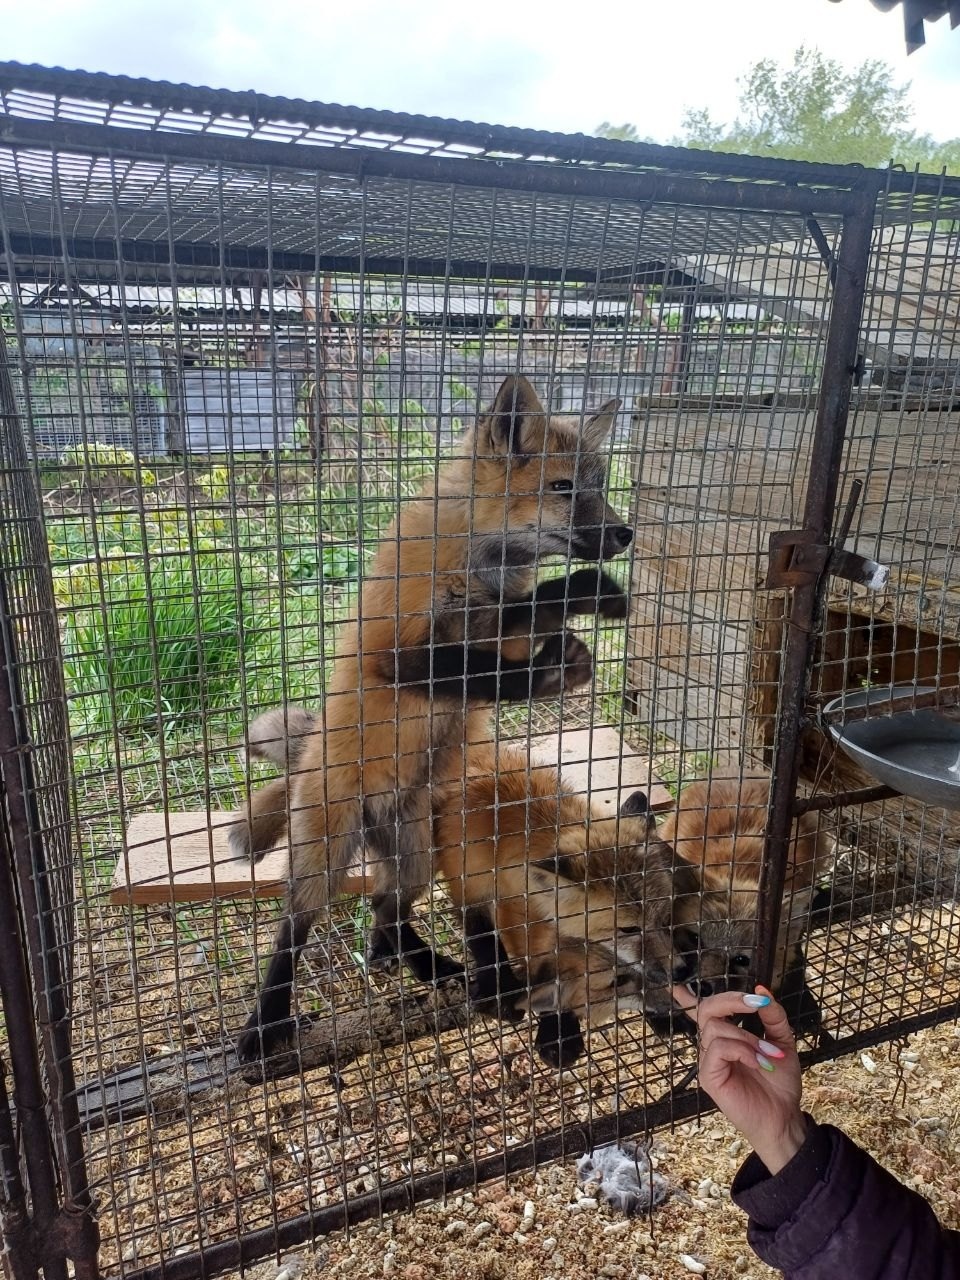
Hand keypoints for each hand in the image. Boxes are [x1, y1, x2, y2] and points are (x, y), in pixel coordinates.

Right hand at [673, 984, 808, 1173]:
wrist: (784, 1116)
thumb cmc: (780, 1082)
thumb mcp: (782, 1041)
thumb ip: (773, 1016)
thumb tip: (762, 990)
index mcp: (727, 1036)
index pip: (702, 1013)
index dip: (686, 999)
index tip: (676, 987)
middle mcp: (713, 1046)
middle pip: (707, 1009)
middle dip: (731, 1001)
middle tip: (755, 1003)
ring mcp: (708, 1061)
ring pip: (716, 1027)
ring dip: (747, 1037)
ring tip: (769, 1056)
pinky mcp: (708, 1076)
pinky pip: (719, 1048)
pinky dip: (742, 1050)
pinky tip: (758, 1063)